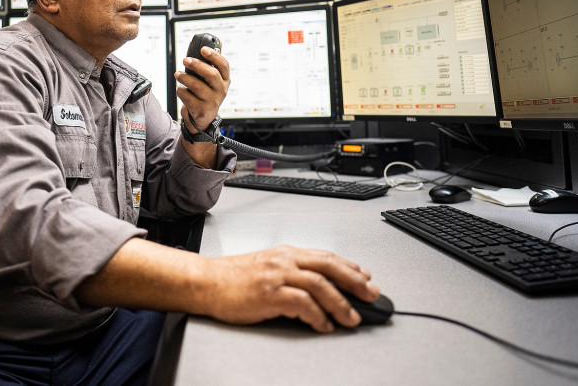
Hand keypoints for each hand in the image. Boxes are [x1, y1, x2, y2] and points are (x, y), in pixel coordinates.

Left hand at [175, 46, 229, 131]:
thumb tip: (220, 43)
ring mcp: (212, 101)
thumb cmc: (206, 93)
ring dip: (185, 78)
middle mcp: (221, 90)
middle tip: (185, 60)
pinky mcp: (202, 110)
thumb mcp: (212, 80)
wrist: (204, 117)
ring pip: (197, 86)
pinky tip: (180, 89)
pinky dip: (181, 91)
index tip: (203, 49)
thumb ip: (213, 64)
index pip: (224, 66)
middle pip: (211, 75)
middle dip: (197, 65)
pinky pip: (188, 98)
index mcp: (225, 80)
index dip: (214, 56)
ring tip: (178, 74)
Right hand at [200, 246, 379, 332]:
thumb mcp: (267, 266)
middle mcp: (284, 260)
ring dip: (339, 302)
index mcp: (286, 253)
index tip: (366, 277)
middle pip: (329, 266)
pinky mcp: (268, 294)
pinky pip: (301, 304)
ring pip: (319, 284)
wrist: (206, 282)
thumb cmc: (234, 278)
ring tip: (351, 318)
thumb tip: (318, 285)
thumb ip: (292, 271)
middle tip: (371, 295)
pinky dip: (317, 316)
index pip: (326, 256)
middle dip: (354, 281)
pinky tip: (323, 325)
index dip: (349, 267)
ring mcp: (276, 275)